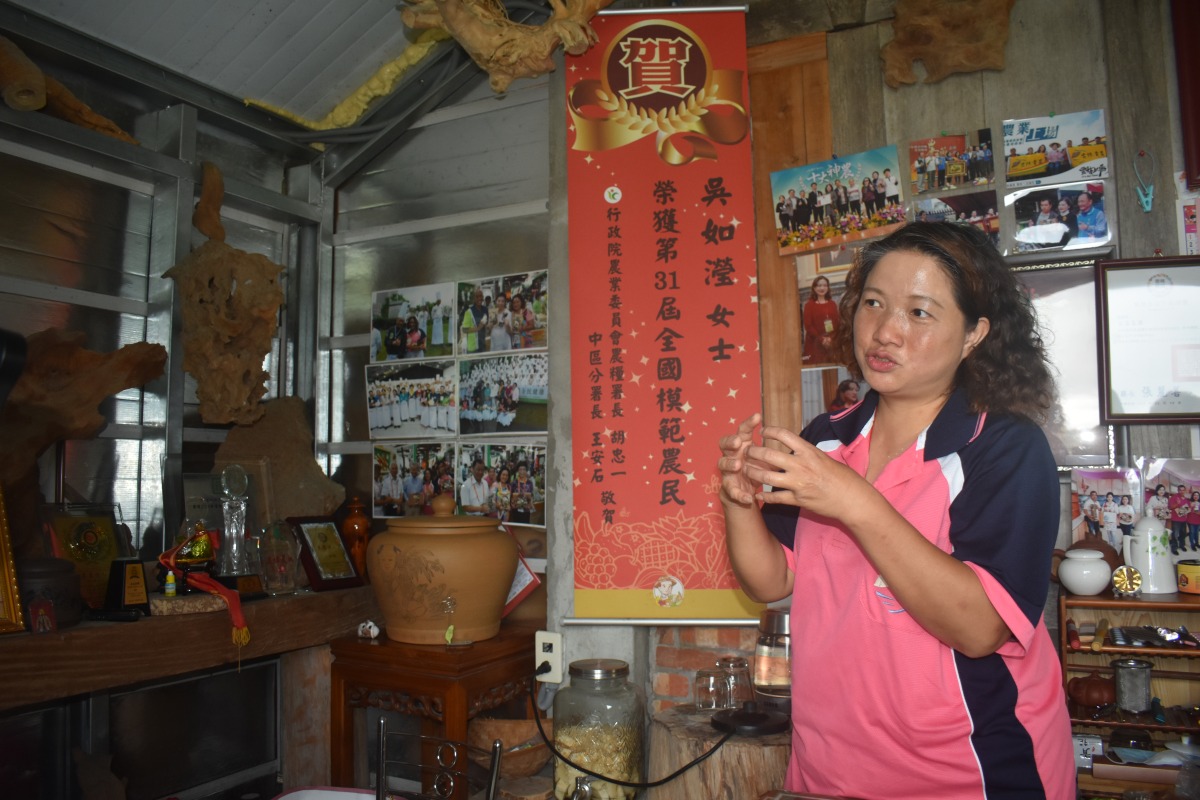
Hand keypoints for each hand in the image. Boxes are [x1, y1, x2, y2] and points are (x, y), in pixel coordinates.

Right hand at [716, 414, 764, 505]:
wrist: (744, 493)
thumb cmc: (756, 470)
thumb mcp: (766, 461)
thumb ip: (772, 454)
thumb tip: (791, 446)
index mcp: (742, 446)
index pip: (742, 431)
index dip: (748, 424)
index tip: (758, 416)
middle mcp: (731, 455)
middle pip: (724, 444)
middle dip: (730, 441)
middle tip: (738, 442)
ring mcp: (727, 470)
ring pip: (722, 463)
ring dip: (729, 463)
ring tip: (737, 465)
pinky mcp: (728, 486)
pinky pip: (731, 489)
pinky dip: (738, 493)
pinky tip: (748, 497)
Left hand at [744, 426, 870, 521]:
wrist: (851, 498)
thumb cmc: (841, 477)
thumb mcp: (824, 458)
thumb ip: (806, 453)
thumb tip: (794, 446)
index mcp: (809, 452)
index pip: (784, 435)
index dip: (770, 430)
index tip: (762, 430)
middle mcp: (801, 465)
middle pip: (769, 455)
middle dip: (754, 452)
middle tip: (746, 451)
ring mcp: (798, 483)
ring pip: (767, 477)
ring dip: (753, 473)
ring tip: (745, 470)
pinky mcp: (798, 500)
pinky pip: (776, 498)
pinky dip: (765, 496)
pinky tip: (757, 494)